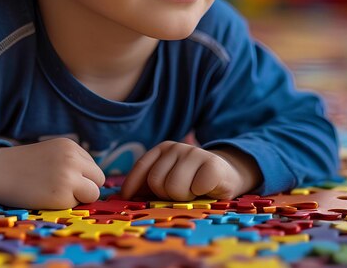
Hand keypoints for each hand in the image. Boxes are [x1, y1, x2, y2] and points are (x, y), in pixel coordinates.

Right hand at [0, 138, 104, 208]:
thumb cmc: (25, 165)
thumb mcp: (53, 152)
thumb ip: (74, 161)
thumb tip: (95, 182)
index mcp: (71, 146)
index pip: (92, 166)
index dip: (82, 176)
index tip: (63, 178)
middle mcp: (73, 159)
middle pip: (98, 179)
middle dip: (86, 187)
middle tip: (64, 189)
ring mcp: (69, 177)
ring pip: (93, 193)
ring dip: (79, 197)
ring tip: (57, 193)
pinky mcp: (62, 196)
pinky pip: (76, 205)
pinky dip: (65, 205)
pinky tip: (47, 198)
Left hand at [120, 141, 261, 201]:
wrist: (228, 175)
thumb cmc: (192, 183)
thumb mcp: (168, 181)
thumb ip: (147, 187)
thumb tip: (118, 198)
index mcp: (162, 150)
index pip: (141, 167)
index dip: (132, 185)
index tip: (127, 198)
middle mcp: (176, 147)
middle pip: (156, 181)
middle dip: (166, 195)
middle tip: (181, 193)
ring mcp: (194, 153)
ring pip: (174, 187)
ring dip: (184, 196)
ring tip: (193, 191)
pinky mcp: (211, 164)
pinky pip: (195, 188)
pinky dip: (200, 194)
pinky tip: (206, 190)